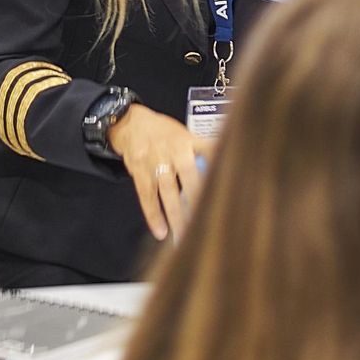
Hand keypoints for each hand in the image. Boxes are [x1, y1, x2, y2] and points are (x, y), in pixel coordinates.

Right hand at [107, 104, 212, 241]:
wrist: (131, 123)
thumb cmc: (164, 133)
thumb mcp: (185, 134)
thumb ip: (201, 152)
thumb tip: (223, 171)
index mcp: (188, 140)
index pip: (209, 156)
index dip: (218, 172)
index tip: (228, 193)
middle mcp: (173, 151)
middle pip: (189, 178)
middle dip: (199, 201)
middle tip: (209, 224)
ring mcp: (155, 162)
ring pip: (168, 192)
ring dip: (176, 215)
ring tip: (185, 236)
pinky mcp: (139, 172)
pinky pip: (146, 196)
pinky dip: (153, 215)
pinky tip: (160, 231)